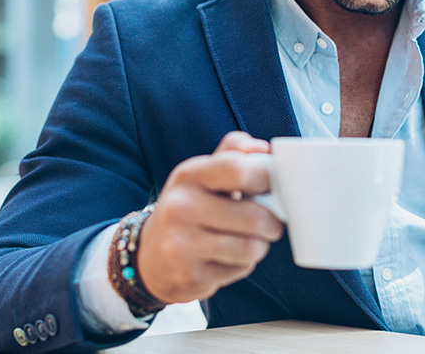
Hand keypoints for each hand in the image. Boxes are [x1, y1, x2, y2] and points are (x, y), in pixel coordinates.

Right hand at [135, 131, 283, 303]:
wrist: (151, 257)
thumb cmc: (189, 209)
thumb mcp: (202, 175)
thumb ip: (234, 154)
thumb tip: (263, 148)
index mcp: (189, 176)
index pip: (237, 169)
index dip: (266, 178)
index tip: (272, 187)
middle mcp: (181, 207)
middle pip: (255, 216)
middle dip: (273, 222)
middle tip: (269, 222)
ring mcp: (182, 244)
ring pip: (252, 247)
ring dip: (259, 245)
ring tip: (245, 239)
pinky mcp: (191, 276)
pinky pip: (241, 268)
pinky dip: (243, 264)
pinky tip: (226, 257)